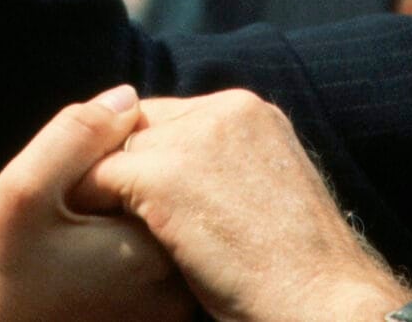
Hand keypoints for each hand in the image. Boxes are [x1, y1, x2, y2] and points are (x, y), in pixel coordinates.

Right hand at [0, 87, 189, 321]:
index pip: (161, 167)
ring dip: (99, 209)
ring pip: (141, 224)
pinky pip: (135, 258)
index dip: (105, 153)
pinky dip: (101, 241)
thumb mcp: (21, 191)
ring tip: (47, 229)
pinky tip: (56, 252)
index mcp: (151, 253)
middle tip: (48, 205)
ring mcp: (162, 311)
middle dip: (102, 181)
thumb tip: (128, 97)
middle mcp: (171, 288)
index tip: (55, 181)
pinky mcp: (144, 320)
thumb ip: (77, 135)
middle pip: (154, 197)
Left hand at [76, 90, 411, 321]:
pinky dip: (90, 206)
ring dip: (106, 188)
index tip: (137, 194)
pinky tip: (92, 240)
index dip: (151, 153)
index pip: (173, 115)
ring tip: (95, 226)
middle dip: (125, 164)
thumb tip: (185, 178)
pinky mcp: (164, 174)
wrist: (321, 302)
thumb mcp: (270, 193)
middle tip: (106, 210)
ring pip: (117, 149)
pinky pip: (98, 178)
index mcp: (252, 111)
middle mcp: (225, 109)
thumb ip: (228, 166)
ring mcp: (194, 138)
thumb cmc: (297, 273)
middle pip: (142, 124)